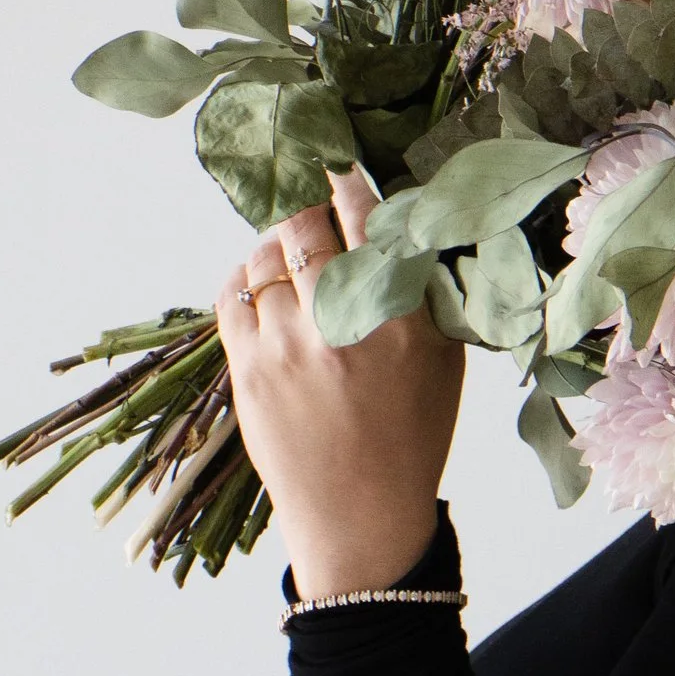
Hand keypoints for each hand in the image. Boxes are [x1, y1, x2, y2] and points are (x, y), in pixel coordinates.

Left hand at [216, 164, 464, 596]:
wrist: (359, 517)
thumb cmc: (409, 435)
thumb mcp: (443, 361)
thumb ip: (425, 289)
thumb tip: (399, 216)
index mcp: (405, 321)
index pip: (370, 219)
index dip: (348, 179)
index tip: (338, 158)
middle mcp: (345, 325)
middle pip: (308, 224)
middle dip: (305, 203)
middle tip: (307, 200)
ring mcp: (289, 347)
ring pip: (266, 254)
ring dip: (275, 242)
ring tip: (289, 254)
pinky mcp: (247, 369)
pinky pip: (232, 291)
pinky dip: (244, 276)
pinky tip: (260, 283)